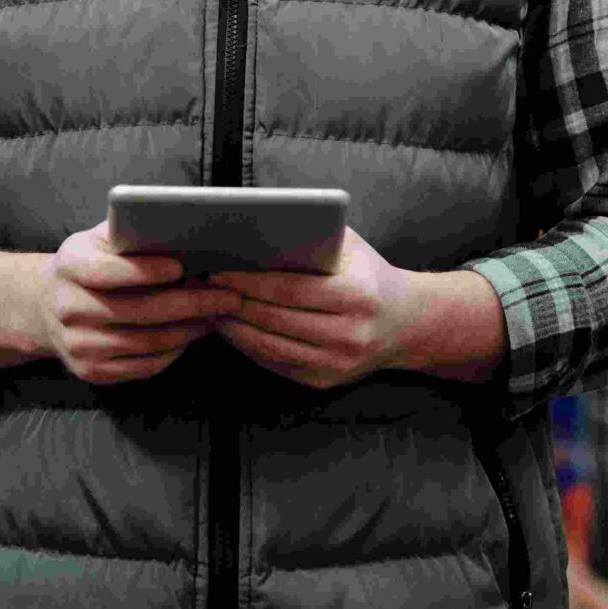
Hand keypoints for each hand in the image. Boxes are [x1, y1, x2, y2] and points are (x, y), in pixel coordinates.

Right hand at [37, 220, 241, 386]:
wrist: (47, 306)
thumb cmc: (90, 263)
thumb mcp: (99, 239)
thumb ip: (130, 232)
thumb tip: (179, 228)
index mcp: (69, 266)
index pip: (106, 271)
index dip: (145, 270)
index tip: (181, 267)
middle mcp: (68, 308)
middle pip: (137, 310)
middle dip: (189, 303)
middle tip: (225, 296)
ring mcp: (78, 344)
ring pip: (146, 341)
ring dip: (189, 329)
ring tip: (217, 315)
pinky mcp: (92, 371)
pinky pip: (144, 366)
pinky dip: (175, 351)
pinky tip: (193, 334)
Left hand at [209, 228, 423, 390]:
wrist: (405, 323)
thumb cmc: (368, 273)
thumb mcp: (350, 246)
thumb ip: (313, 236)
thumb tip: (256, 226)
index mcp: (355, 296)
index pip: (289, 290)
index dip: (249, 282)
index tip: (217, 270)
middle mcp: (348, 335)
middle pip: (274, 319)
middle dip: (234, 302)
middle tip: (202, 287)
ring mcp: (336, 364)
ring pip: (270, 346)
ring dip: (233, 327)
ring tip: (209, 306)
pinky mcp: (323, 382)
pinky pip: (275, 363)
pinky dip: (248, 345)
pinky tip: (230, 327)